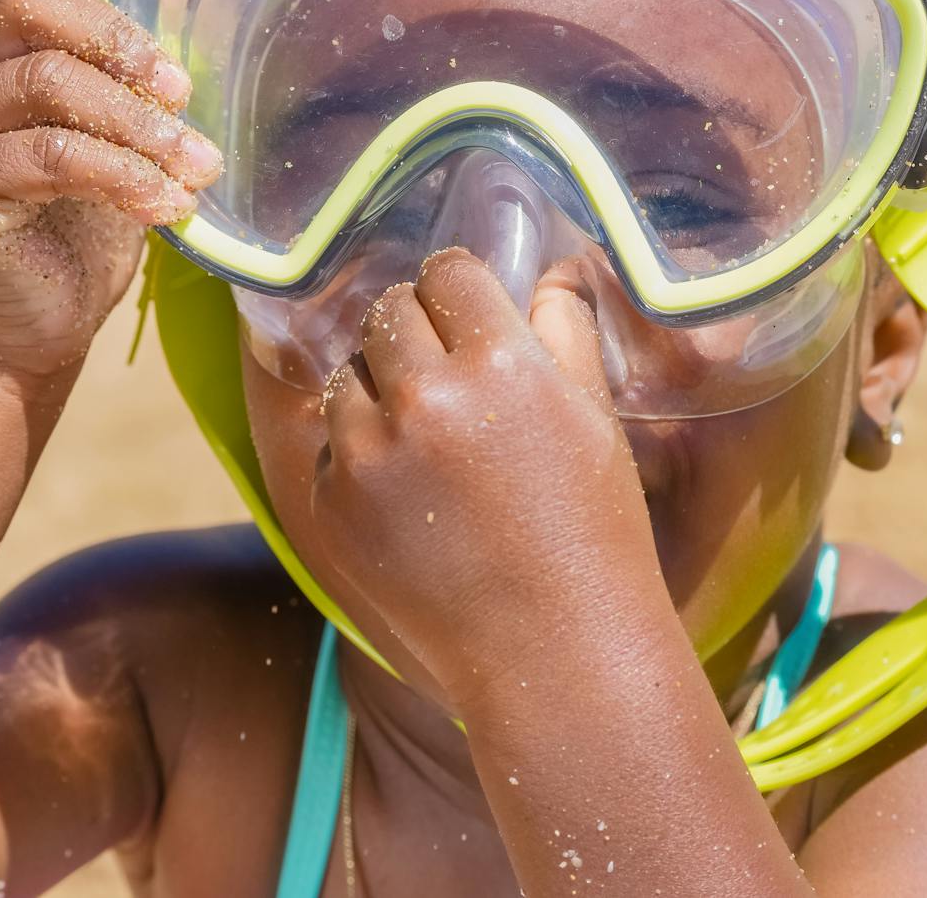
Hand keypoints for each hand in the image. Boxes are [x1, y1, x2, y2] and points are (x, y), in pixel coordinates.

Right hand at [0, 0, 220, 375]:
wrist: (17, 339)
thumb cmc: (78, 242)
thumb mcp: (115, 154)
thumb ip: (132, 99)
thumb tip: (218, 56)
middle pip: (30, 0)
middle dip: (121, 34)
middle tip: (185, 90)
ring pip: (47, 82)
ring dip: (139, 122)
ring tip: (199, 166)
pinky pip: (49, 157)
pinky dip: (123, 176)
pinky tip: (171, 208)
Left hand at [315, 249, 661, 703]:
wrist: (552, 652)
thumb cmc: (592, 534)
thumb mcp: (594, 419)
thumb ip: (562, 334)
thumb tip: (542, 279)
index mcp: (500, 365)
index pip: (447, 272)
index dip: (459, 288)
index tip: (465, 310)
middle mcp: (426, 397)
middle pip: (389, 311)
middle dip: (416, 329)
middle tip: (445, 370)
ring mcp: (369, 454)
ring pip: (349, 372)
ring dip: (379, 386)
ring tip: (423, 432)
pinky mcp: (333, 504)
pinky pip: (332, 441)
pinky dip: (360, 450)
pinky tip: (407, 489)